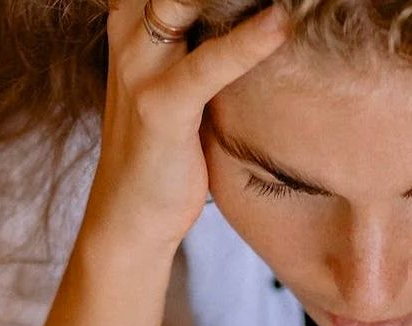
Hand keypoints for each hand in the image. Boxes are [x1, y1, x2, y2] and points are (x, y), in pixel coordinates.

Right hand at [83, 0, 290, 256]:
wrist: (129, 217)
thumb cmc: (168, 144)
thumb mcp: (182, 76)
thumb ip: (206, 36)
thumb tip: (269, 14)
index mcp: (133, 17)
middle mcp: (130, 30)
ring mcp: (139, 67)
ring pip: (183, 0)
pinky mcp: (159, 107)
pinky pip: (208, 64)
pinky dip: (249, 42)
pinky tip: (283, 23)